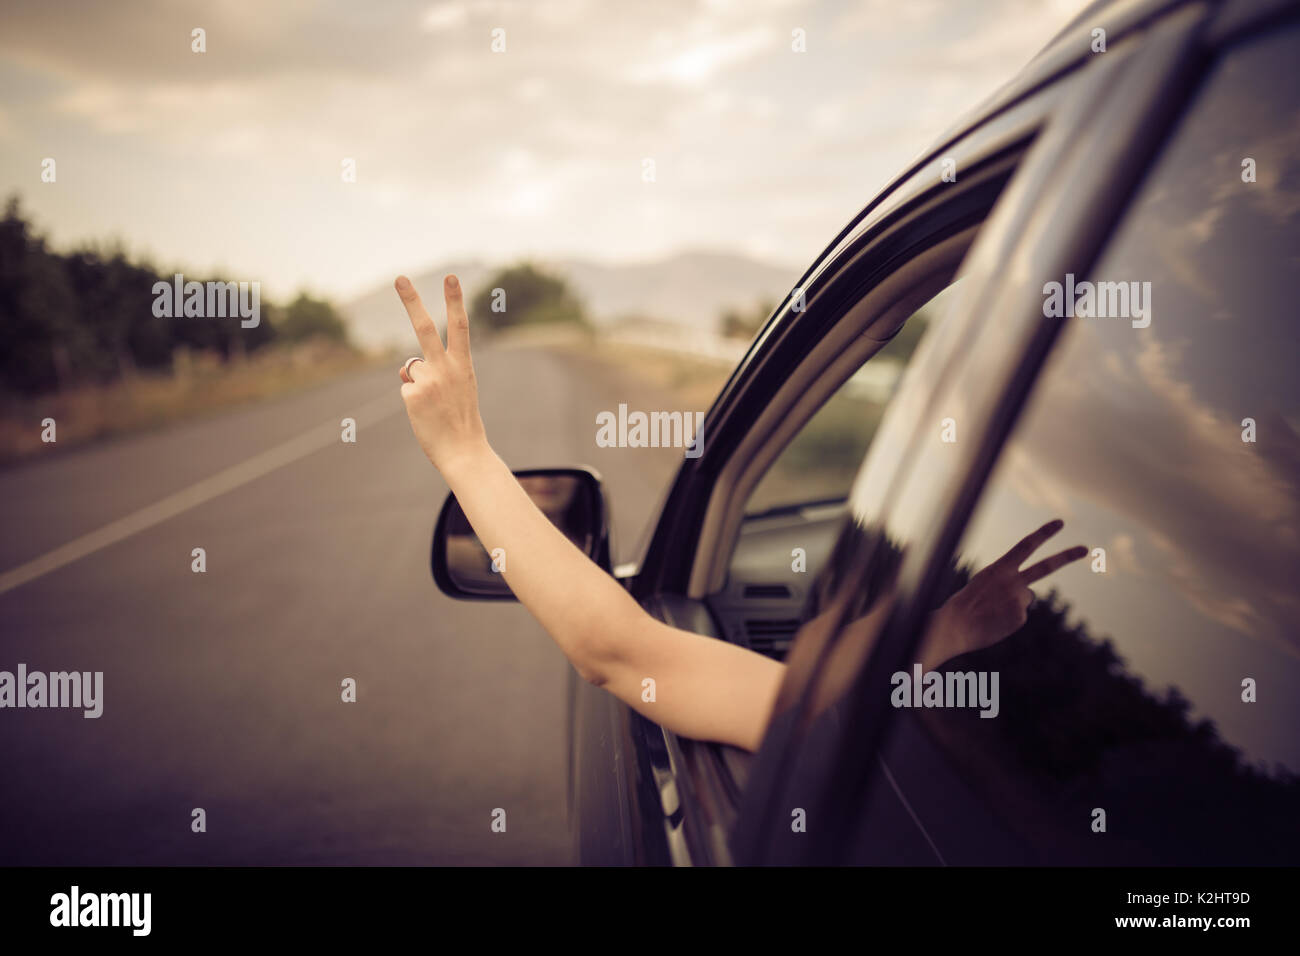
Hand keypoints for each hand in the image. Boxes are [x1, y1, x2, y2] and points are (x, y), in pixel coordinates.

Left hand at [395, 274, 487, 473]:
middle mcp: (446, 368)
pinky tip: (425, 415)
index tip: (451, 277)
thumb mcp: (457, 390)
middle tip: (399, 277)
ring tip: (434, 406)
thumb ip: (435, 372)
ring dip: (418, 384)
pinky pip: (406, 389)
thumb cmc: (462, 422)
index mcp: (464, 365)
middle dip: (411, 301)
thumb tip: (404, 368)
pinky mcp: (412, 395)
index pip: (460, 326)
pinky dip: (413, 401)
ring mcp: (428, 381)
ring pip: (412, 369)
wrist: (464, 452)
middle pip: (425, 328)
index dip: (455, 300)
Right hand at [921, 519, 1086, 667]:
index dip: (1044, 533)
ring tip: (990, 612)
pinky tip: (994, 622)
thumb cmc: (964, 605)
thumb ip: (1007, 583)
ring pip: (1025, 599)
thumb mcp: (983, 584)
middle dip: (1067, 557)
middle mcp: (1013, 581)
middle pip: (1046, 567)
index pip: (1026, 545)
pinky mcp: (1020, 616)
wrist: (954, 625)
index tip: (1060, 523)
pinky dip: (1008, 620)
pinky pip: (1019, 616)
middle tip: (1085, 549)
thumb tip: (1029, 595)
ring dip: (1012, 605)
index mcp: (999, 568)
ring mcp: (1018, 599)